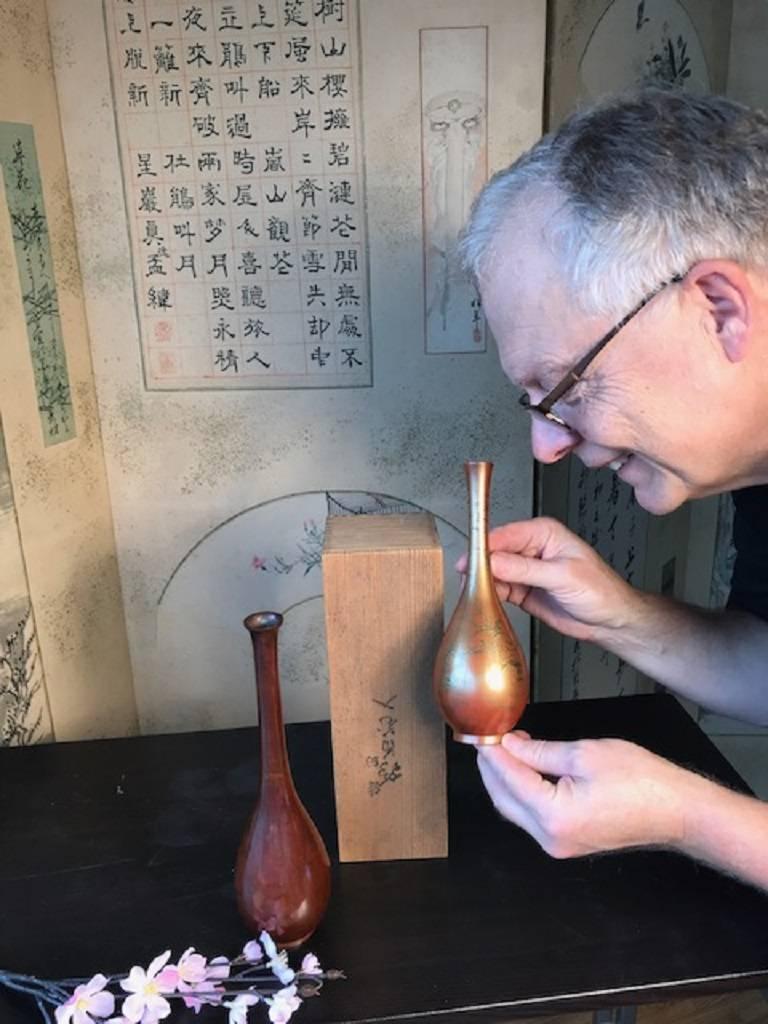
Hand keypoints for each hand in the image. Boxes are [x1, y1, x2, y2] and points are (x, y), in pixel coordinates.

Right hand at [457, 516, 638, 643]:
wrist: (610, 621)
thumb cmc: (600, 591)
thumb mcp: (563, 576)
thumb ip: (525, 568)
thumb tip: (494, 561)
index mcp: (544, 534)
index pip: (505, 535)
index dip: (485, 547)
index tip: (470, 560)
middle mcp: (532, 549)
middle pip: (494, 552)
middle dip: (480, 566)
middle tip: (469, 580)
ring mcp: (526, 570)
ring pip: (494, 572)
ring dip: (484, 582)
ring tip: (476, 592)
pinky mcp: (523, 590)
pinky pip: (499, 589)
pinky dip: (491, 595)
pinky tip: (488, 600)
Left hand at [476, 732, 704, 857]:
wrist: (677, 810)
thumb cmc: (641, 780)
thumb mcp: (585, 754)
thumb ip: (539, 752)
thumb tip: (509, 744)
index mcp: (554, 816)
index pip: (508, 779)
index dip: (492, 752)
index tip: (481, 731)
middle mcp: (551, 838)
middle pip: (504, 799)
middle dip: (492, 767)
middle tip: (490, 736)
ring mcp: (558, 845)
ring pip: (516, 809)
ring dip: (507, 779)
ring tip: (508, 745)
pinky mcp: (568, 843)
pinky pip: (533, 816)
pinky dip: (524, 791)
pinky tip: (527, 766)